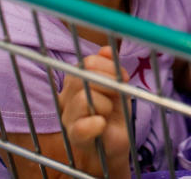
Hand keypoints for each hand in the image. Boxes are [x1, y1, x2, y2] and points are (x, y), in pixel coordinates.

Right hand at [57, 47, 131, 177]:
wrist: (116, 141)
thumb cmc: (115, 112)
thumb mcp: (118, 85)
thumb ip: (111, 66)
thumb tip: (106, 50)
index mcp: (76, 79)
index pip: (88, 62)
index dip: (109, 67)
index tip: (123, 78)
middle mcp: (67, 95)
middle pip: (84, 76)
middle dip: (109, 84)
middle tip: (117, 96)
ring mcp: (68, 116)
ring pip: (83, 99)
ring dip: (105, 105)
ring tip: (108, 113)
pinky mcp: (75, 135)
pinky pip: (80, 126)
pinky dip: (94, 124)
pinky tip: (102, 124)